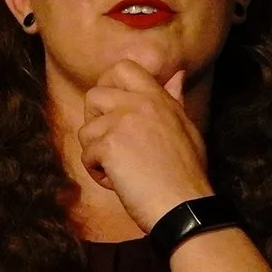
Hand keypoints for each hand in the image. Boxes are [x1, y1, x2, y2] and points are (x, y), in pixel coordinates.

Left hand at [77, 61, 211, 230]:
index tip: (111, 109)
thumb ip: (174, 100)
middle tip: (111, 144)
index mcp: (158, 98)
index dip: (107, 85)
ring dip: (96, 153)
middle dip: (94, 121)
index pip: (122, 68)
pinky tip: (120, 182)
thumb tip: (177, 75)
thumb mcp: (187, 128)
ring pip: (85, 130)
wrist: (183, 203)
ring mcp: (122, 122)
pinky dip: (98, 174)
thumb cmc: (186, 172)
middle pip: (93, 94)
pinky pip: (86, 155)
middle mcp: (139, 103)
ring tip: (121, 169)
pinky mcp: (109, 145)